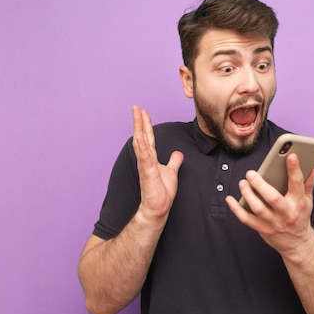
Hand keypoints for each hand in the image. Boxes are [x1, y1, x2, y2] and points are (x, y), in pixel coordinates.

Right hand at [131, 105, 182, 225]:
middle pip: (142, 136)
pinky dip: (141, 146)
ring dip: (138, 128)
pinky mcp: (147, 172)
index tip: (143, 111)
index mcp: (151, 157)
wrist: (158, 207)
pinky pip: (144, 156)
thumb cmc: (162, 191)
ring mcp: (145, 165)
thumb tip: (177, 153)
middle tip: (135, 107)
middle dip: (139, 121)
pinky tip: (139, 136)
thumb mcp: (171, 172)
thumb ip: (174, 161)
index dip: (146, 124)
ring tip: (136, 115)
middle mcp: (146, 159)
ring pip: (140, 142)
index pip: (148, 137)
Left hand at [226, 153, 313, 255]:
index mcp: (299, 203)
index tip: (290, 155)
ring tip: (243, 183)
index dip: (294, 169)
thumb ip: (308, 183)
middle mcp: (286, 213)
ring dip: (248, 194)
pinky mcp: (263, 230)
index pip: (297, 184)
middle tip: (251, 173)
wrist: (298, 244)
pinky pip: (247, 219)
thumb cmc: (300, 217)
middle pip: (272, 198)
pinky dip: (236, 209)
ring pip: (258, 208)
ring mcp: (274, 223)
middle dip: (260, 184)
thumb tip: (312, 167)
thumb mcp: (308, 201)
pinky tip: (230, 199)